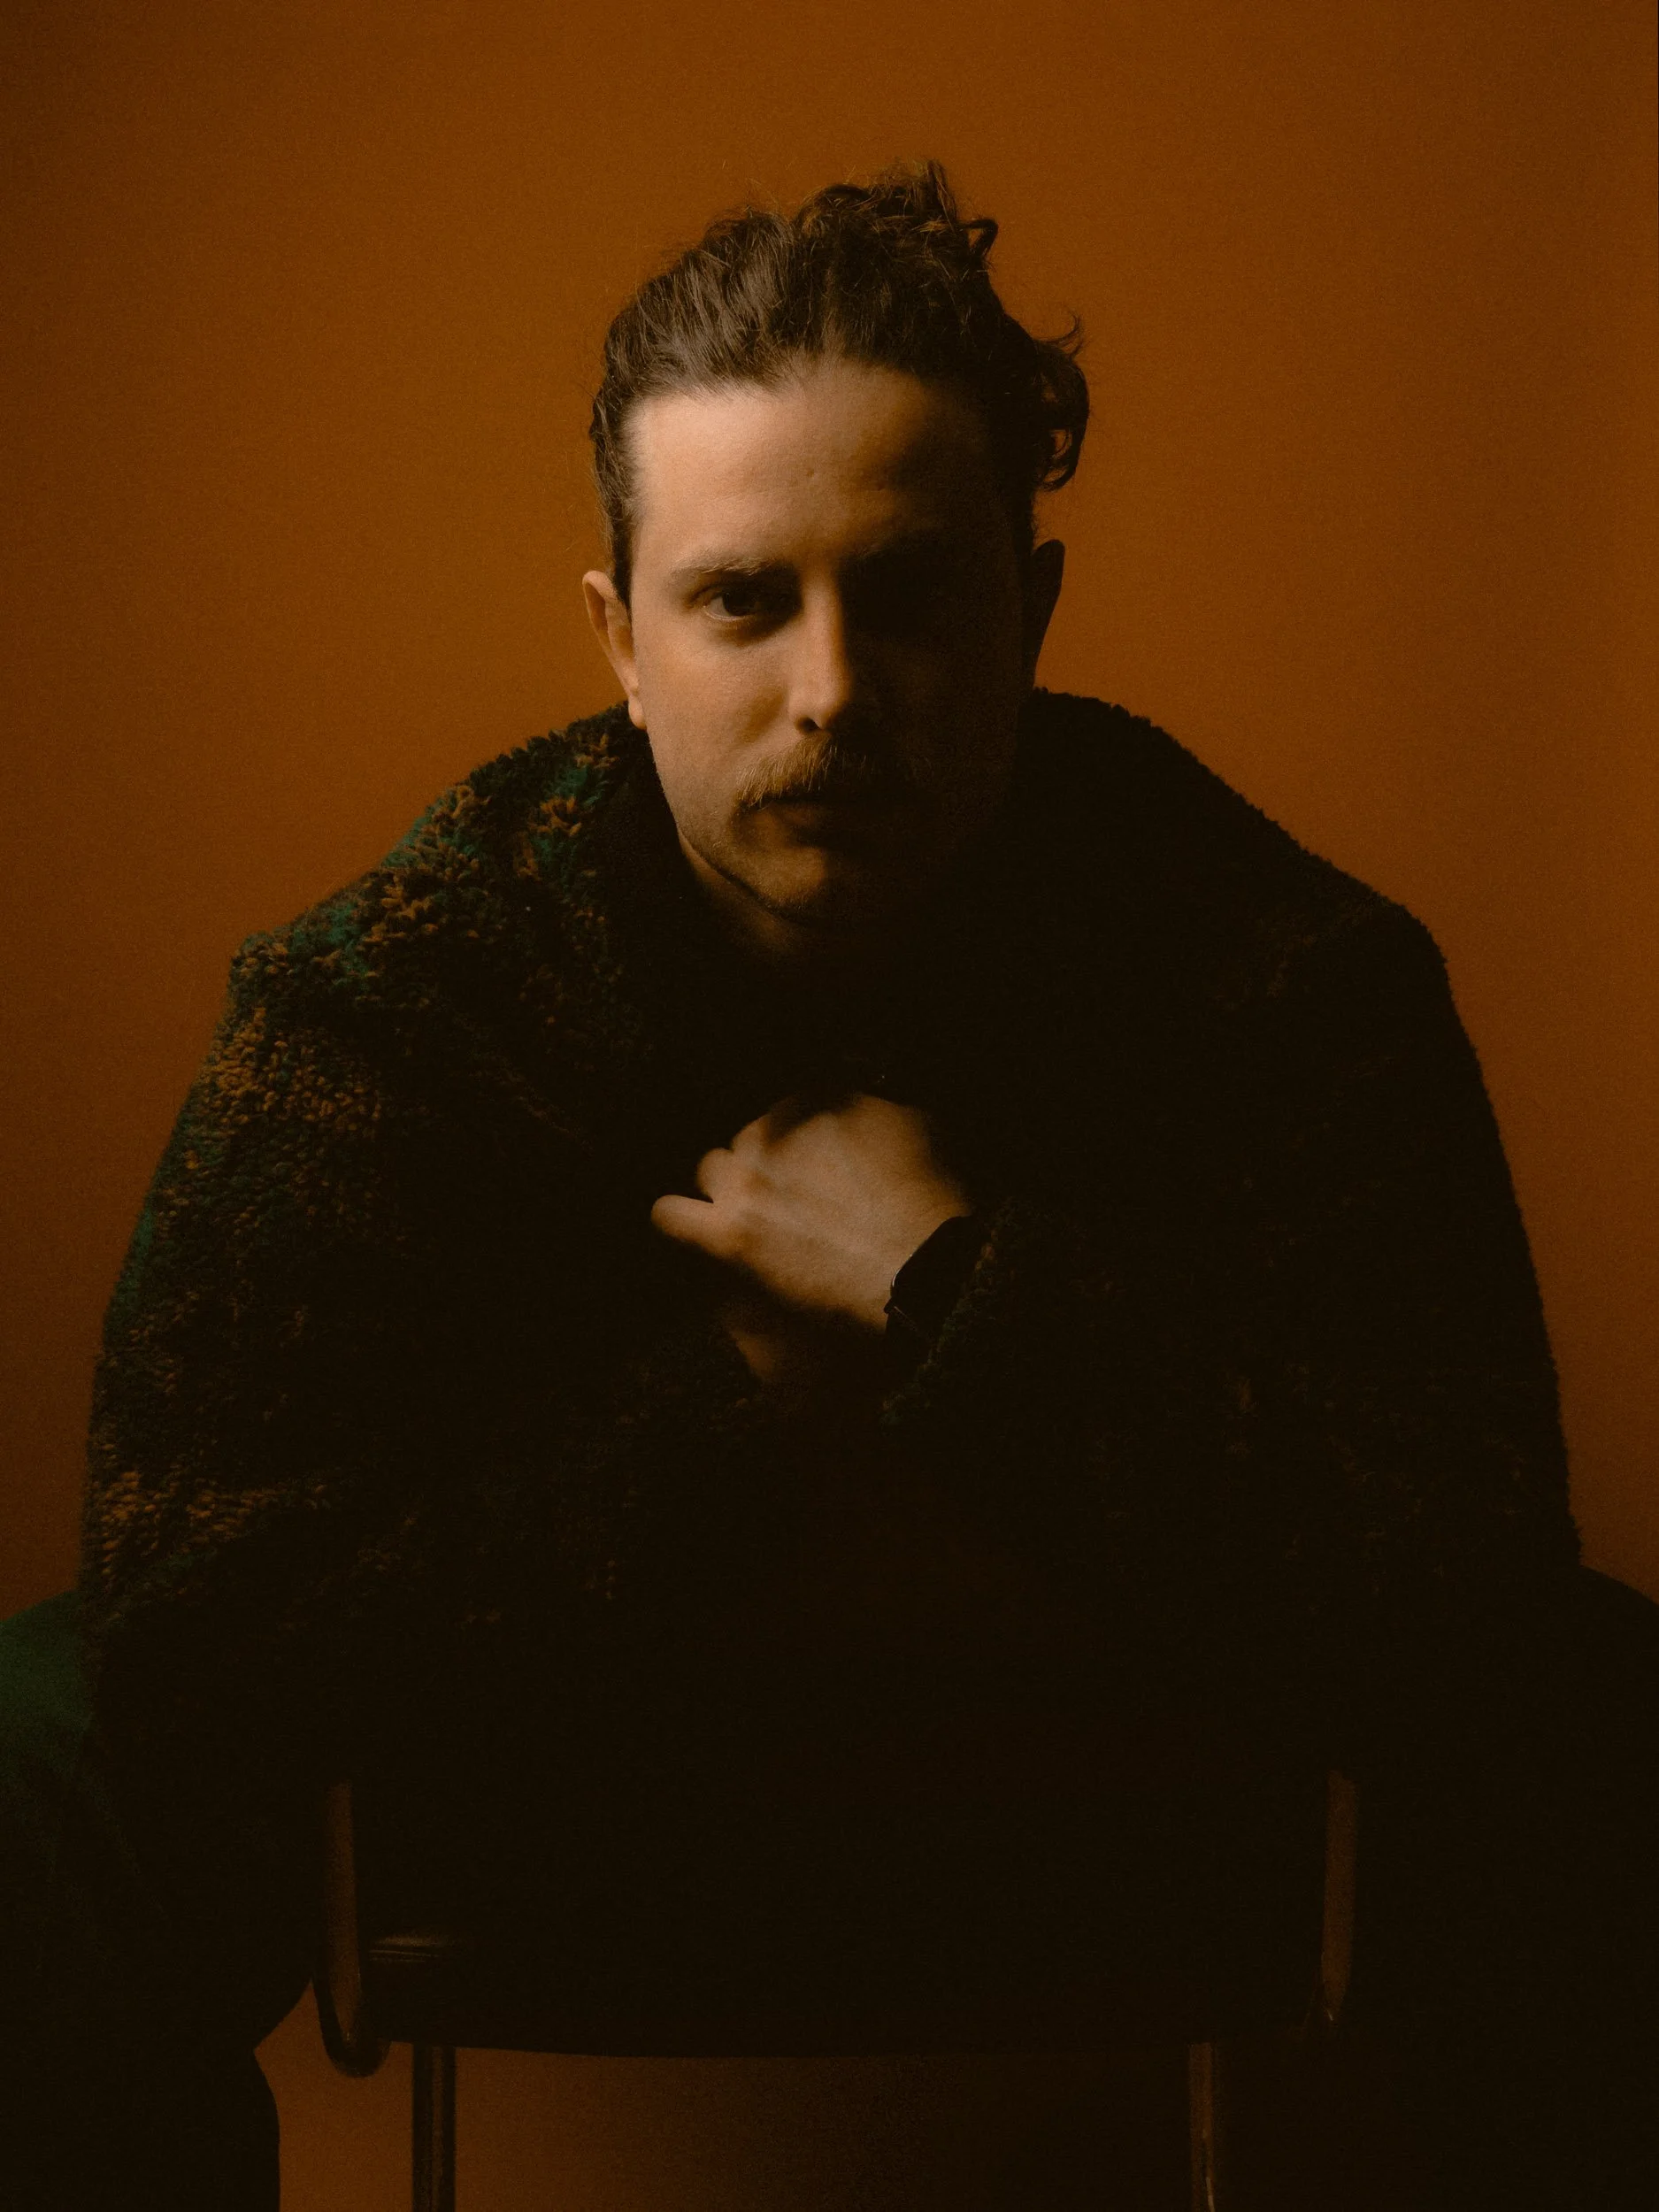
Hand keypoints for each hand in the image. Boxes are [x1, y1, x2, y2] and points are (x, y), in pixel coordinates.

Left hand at [651, 1092, 972, 1335]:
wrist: (922, 1270)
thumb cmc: (931, 1202)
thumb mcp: (919, 1125)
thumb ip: (876, 1107)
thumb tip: (861, 1105)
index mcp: (816, 1101)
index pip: (790, 1108)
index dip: (803, 1139)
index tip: (820, 1163)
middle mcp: (772, 1133)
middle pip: (749, 1138)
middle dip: (766, 1163)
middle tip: (795, 1198)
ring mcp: (745, 1183)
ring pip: (710, 1168)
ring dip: (728, 1187)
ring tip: (752, 1216)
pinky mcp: (729, 1236)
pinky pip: (670, 1216)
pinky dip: (678, 1220)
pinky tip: (693, 1229)